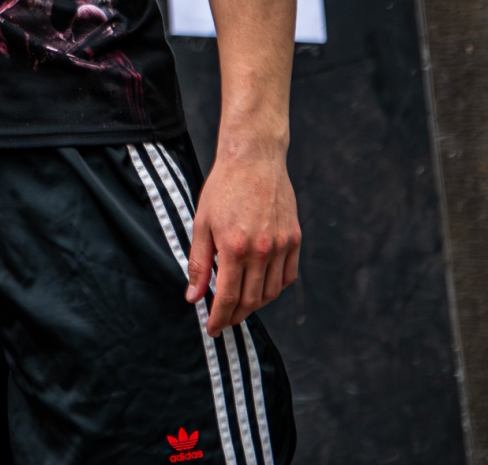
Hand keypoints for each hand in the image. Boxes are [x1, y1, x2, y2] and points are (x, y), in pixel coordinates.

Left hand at [186, 150, 299, 335]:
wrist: (254, 158)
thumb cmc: (223, 188)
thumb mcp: (202, 223)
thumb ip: (199, 263)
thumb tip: (193, 297)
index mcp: (234, 247)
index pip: (229, 297)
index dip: (219, 317)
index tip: (212, 328)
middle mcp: (262, 250)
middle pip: (252, 300)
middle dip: (236, 316)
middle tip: (224, 321)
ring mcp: (282, 245)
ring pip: (271, 292)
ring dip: (256, 305)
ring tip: (240, 306)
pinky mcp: (295, 238)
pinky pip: (288, 276)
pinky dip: (275, 288)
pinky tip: (262, 288)